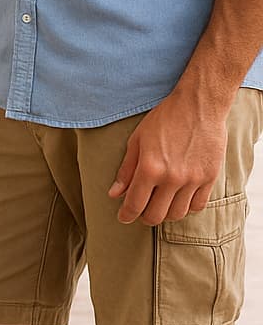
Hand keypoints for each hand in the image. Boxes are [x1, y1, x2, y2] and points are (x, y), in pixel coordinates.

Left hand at [108, 92, 226, 225]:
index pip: (135, 204)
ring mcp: (193, 180)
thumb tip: (114, 194)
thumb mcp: (137, 140)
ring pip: (177, 214)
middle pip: (156, 215)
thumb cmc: (164, 120)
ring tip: (159, 205)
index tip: (123, 218)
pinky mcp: (210, 178)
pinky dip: (186, 207)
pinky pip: (197, 206)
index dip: (126, 215)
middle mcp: (172, 178)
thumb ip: (126, 170)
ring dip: (165, 214)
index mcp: (150, 168)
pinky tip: (178, 199)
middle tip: (140, 212)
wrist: (198, 106)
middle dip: (144, 217)